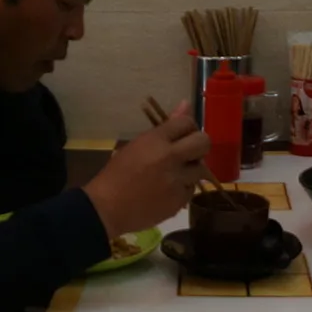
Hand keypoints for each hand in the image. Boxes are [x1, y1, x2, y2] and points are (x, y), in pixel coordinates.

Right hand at [84, 104, 208, 237]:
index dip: (188, 126)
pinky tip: (167, 190)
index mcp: (155, 140)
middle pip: (203, 143)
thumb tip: (186, 104)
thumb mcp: (137, 145)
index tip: (182, 134)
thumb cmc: (117, 173)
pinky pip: (190, 189)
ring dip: (190, 170)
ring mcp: (176, 181)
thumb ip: (166, 127)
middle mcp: (170, 158)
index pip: (186, 122)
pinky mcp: (179, 201)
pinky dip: (182, 188)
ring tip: (174, 174)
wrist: (108, 208)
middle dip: (199, 145)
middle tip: (188, 152)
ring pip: (200, 169)